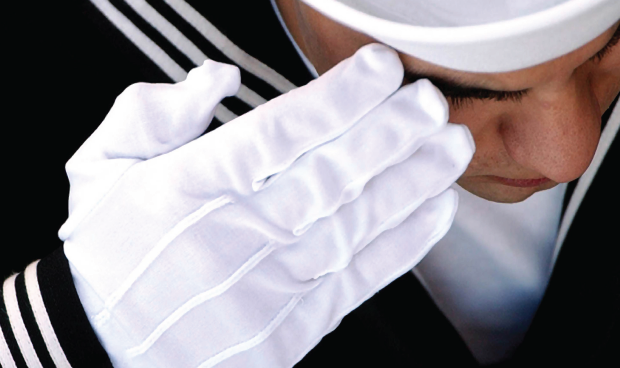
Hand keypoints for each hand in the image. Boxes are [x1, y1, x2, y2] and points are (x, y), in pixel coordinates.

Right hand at [60, 44, 473, 367]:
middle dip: (389, 135)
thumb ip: (148, 116)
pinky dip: (403, 245)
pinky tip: (436, 211)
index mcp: (191, 188)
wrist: (109, 354)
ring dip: (411, 183)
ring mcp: (272, 284)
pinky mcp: (295, 324)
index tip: (380, 68)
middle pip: (329, 176)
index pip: (277, 134)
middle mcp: (239, 233)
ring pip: (355, 224)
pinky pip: (359, 280)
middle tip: (431, 102)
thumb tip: (216, 79)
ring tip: (451, 147)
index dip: (336, 100)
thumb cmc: (110, 256)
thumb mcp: (99, 172)